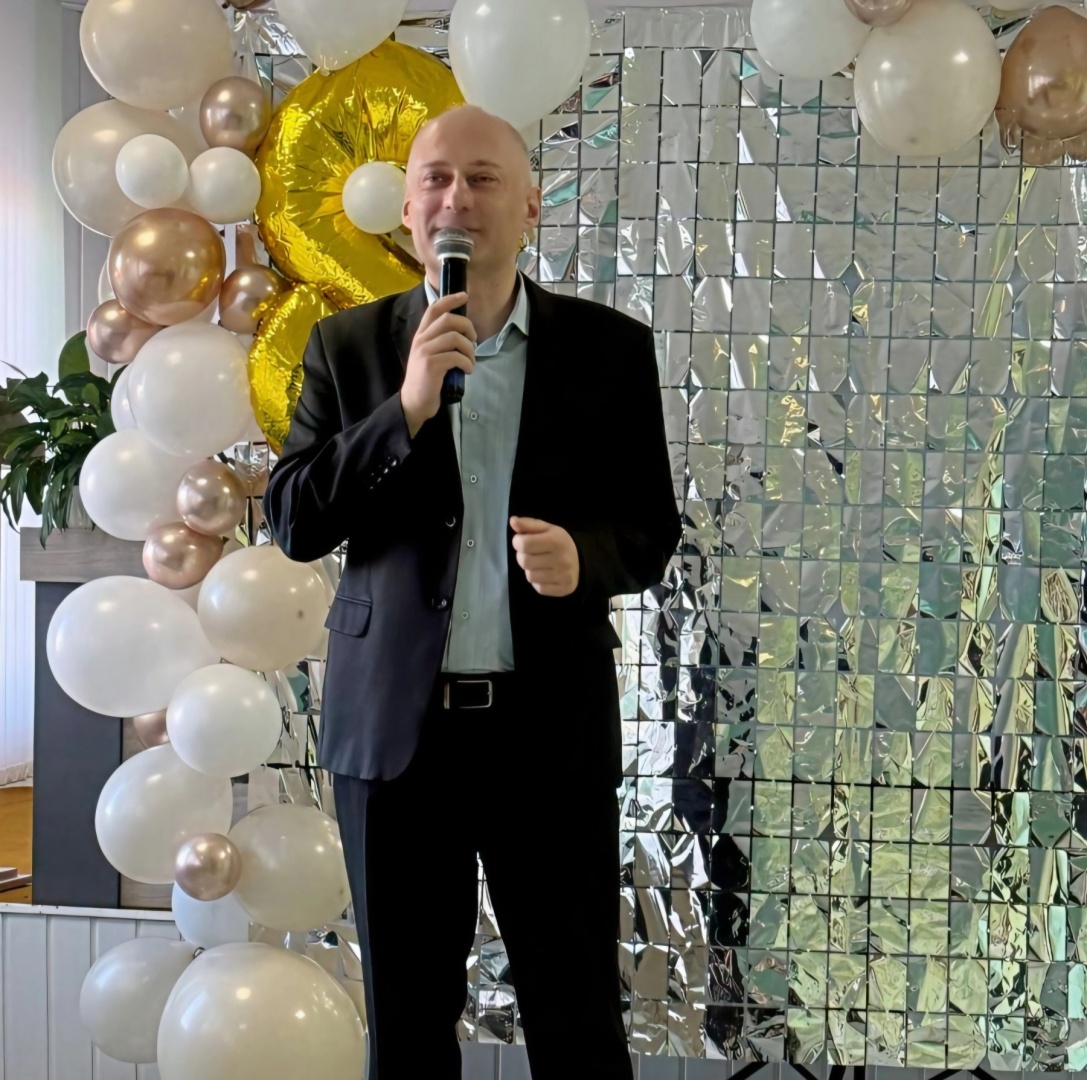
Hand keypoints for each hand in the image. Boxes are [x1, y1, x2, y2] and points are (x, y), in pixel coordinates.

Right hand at [400, 292, 475, 437]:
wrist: (414, 402)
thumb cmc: (426, 380)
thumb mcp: (430, 356)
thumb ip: (440, 343)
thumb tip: (464, 333)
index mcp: (421, 336)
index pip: (434, 309)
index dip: (450, 299)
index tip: (464, 296)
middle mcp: (421, 340)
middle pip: (449, 320)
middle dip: (467, 327)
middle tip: (474, 341)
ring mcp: (425, 352)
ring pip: (455, 338)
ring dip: (470, 350)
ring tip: (471, 361)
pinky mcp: (431, 365)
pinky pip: (456, 357)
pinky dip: (467, 363)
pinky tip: (467, 370)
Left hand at [510, 516, 578, 596]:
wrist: (581, 560)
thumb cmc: (559, 542)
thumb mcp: (546, 529)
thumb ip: (528, 524)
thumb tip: (513, 521)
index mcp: (556, 540)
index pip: (523, 544)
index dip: (518, 542)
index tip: (522, 541)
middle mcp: (562, 559)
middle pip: (524, 562)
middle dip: (523, 556)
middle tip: (531, 554)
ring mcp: (563, 576)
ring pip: (530, 576)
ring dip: (530, 570)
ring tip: (539, 564)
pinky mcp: (563, 589)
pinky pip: (539, 588)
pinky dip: (538, 582)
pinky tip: (545, 575)